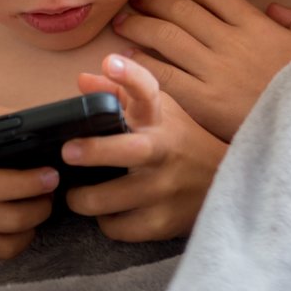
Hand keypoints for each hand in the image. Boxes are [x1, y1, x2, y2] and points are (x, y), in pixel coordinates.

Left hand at [63, 55, 228, 240]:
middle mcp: (164, 151)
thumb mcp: (160, 113)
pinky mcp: (162, 223)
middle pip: (129, 150)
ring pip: (107, 199)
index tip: (110, 62)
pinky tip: (110, 212)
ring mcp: (164, 189)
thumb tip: (83, 80)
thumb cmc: (180, 143)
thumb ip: (119, 94)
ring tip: (78, 193)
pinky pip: (115, 227)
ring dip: (82, 198)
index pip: (148, 90)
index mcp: (161, 119)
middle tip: (67, 151)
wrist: (223, 185)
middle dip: (94, 150)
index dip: (129, 75)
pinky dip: (106, 221)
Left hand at [113, 0, 290, 140]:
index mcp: (258, 25)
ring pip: (167, 37)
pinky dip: (143, 64)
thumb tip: (275, 9)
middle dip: (153, 2)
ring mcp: (216, 70)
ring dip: (140, 26)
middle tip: (135, 1)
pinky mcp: (204, 101)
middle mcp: (231, 41)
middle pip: (181, 10)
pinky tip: (128, 61)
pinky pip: (165, 75)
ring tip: (123, 23)